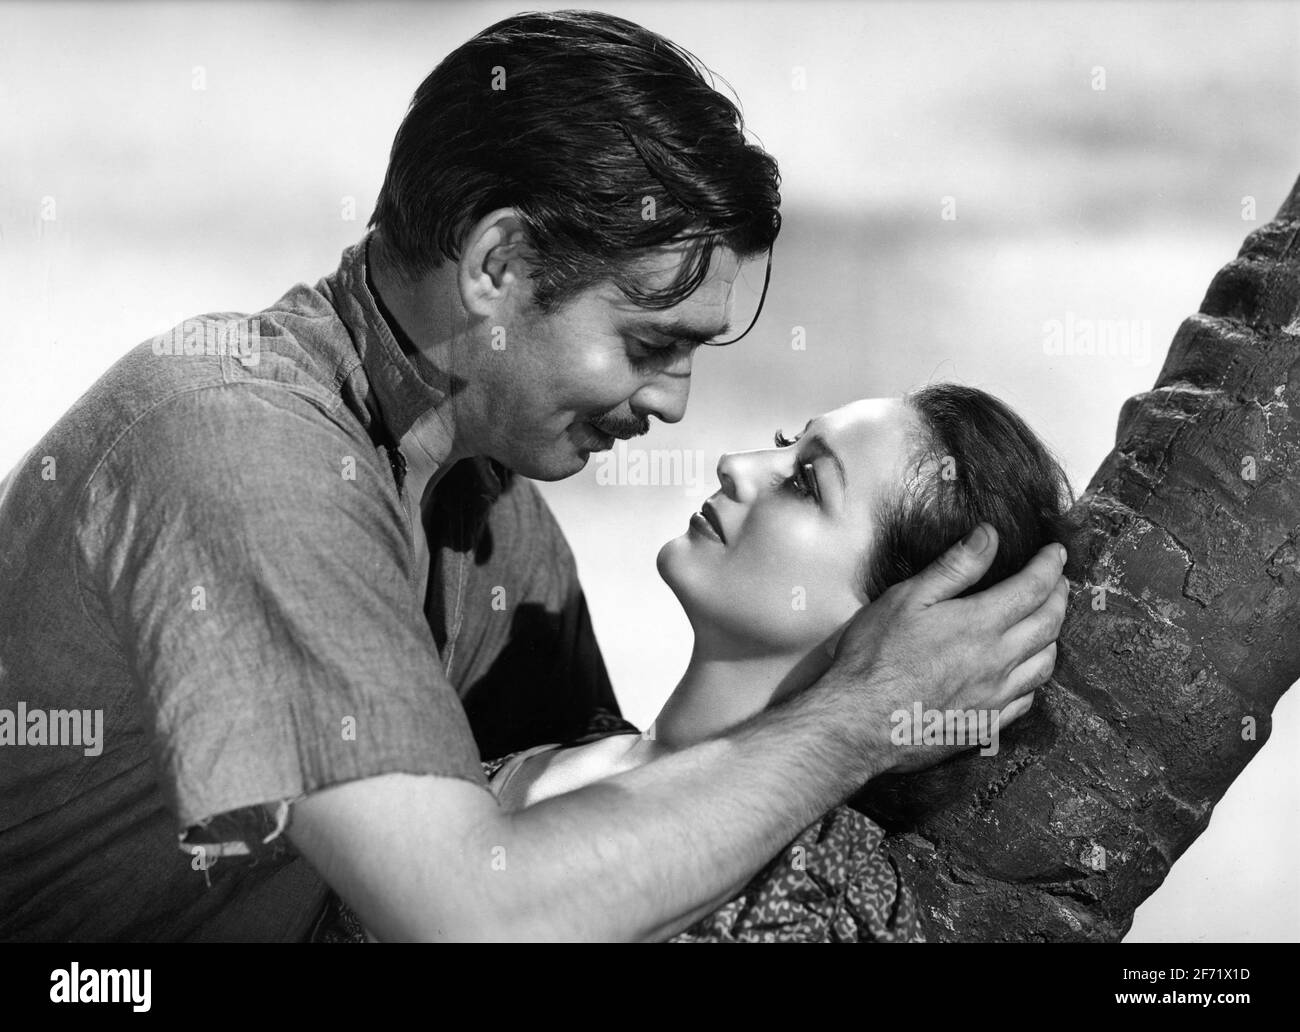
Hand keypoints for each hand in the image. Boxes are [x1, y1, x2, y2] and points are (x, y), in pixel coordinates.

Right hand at [820, 523, 1067, 776]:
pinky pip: (1026, 699)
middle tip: (1059, 581)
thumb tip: (989, 536)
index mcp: (981, 624)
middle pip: (1049, 624)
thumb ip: (954, 567)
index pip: (1033, 587)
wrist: (860, 722)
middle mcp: (999, 661)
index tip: (1055, 551)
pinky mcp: (986, 724)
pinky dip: (1034, 678)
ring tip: (1048, 622)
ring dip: (1053, 637)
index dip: (1050, 566)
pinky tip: (1024, 672)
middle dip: (1059, 597)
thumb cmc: (875, 656)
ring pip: (1045, 664)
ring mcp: (996, 697)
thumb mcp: (907, 598)